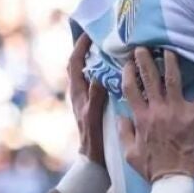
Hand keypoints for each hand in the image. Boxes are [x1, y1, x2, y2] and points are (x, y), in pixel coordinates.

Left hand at [68, 35, 108, 167]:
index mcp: (77, 93)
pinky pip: (99, 82)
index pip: (75, 62)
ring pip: (90, 72)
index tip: (90, 33)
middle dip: (88, 49)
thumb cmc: (93, 139)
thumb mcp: (94, 116)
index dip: (80, 46)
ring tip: (112, 48)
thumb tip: (99, 74)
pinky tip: (118, 70)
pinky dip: (105, 72)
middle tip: (102, 36)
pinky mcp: (95, 104)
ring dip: (98, 59)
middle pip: (81, 64)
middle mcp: (80, 93)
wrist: (93, 159)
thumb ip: (95, 96)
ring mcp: (87, 98)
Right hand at [119, 48, 193, 181]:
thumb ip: (124, 132)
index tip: (127, 63)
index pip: (130, 89)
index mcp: (141, 117)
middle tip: (143, 47)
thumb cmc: (151, 168)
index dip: (127, 73)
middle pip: (149, 78)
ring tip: (168, 49)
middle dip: (144, 60)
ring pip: (173, 80)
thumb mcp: (129, 152)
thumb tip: (121, 115)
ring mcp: (176, 112)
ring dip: (170, 62)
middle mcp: (157, 110)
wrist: (172, 179)